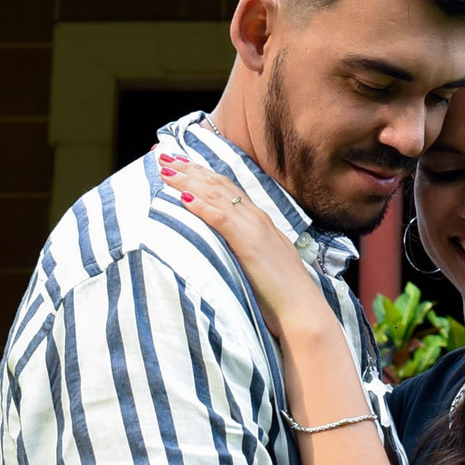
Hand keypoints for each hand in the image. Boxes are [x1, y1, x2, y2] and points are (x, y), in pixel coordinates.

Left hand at [159, 152, 330, 337]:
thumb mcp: (261, 263)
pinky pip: (221, 218)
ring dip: (188, 179)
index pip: (225, 188)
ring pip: (216, 194)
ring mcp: (254, 229)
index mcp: (259, 221)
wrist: (302, 310)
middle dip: (188, 168)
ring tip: (164, 168)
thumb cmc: (281, 294)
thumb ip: (244, 249)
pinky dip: (201, 205)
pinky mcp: (249, 244)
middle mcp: (256, 218)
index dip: (201, 172)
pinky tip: (183, 196)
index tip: (178, 162)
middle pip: (217, 184)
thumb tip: (222, 247)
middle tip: (162, 154)